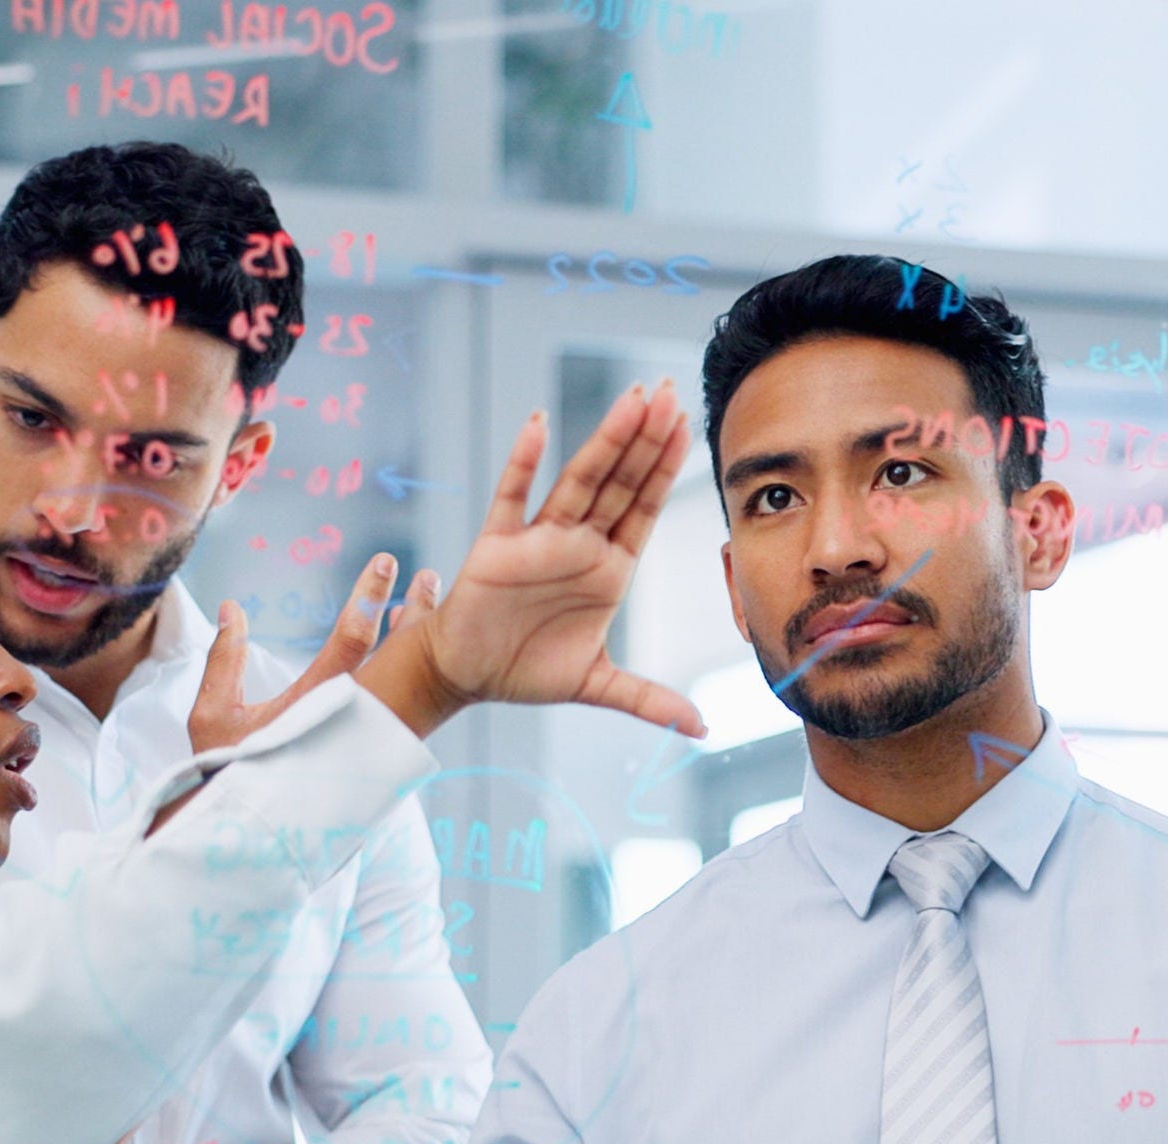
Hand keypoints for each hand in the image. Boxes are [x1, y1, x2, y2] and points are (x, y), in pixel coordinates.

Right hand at [186, 553, 439, 754]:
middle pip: (390, 654)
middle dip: (407, 610)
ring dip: (412, 635)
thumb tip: (232, 608)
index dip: (369, 598)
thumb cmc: (226, 773)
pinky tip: (406, 639)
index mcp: (315, 705)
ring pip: (400, 678)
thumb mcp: (213, 715)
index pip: (352, 640)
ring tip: (425, 596)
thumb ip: (225, 659)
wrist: (246, 832)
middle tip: (424, 575)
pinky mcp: (370, 750)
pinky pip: (398, 701)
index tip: (385, 563)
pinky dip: (406, 667)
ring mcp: (364, 737)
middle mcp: (349, 720)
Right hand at [353, 380, 704, 740]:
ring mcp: (538, 539)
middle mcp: (578, 544)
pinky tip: (539, 424)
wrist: (467, 675)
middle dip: (646, 440)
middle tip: (670, 391)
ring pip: (578, 481)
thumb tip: (700, 728)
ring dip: (604, 442)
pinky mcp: (496, 545)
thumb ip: (646, 699)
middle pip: (619, 483)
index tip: (689, 424)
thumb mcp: (596, 684)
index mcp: (608, 568)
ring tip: (632, 400)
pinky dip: (523, 463)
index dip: (666, 469)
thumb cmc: (527, 669)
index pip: (644, 509)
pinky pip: (511, 497)